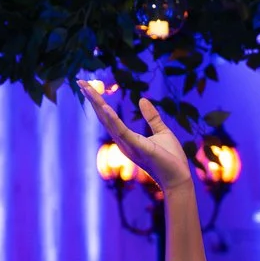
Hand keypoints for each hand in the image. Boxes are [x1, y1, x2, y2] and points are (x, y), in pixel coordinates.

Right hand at [78, 81, 193, 192]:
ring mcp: (128, 145)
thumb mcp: (162, 132)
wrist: (179, 179)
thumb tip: (142, 100)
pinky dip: (113, 119)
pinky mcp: (138, 148)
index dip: (98, 102)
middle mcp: (123, 142)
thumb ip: (151, 117)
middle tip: (80, 81)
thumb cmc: (171, 159)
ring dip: (97, 104)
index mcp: (128, 138)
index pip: (109, 117)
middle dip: (92, 99)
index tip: (88, 86)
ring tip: (87, 88)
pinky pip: (122, 132)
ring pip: (109, 122)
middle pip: (104, 117)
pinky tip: (105, 106)